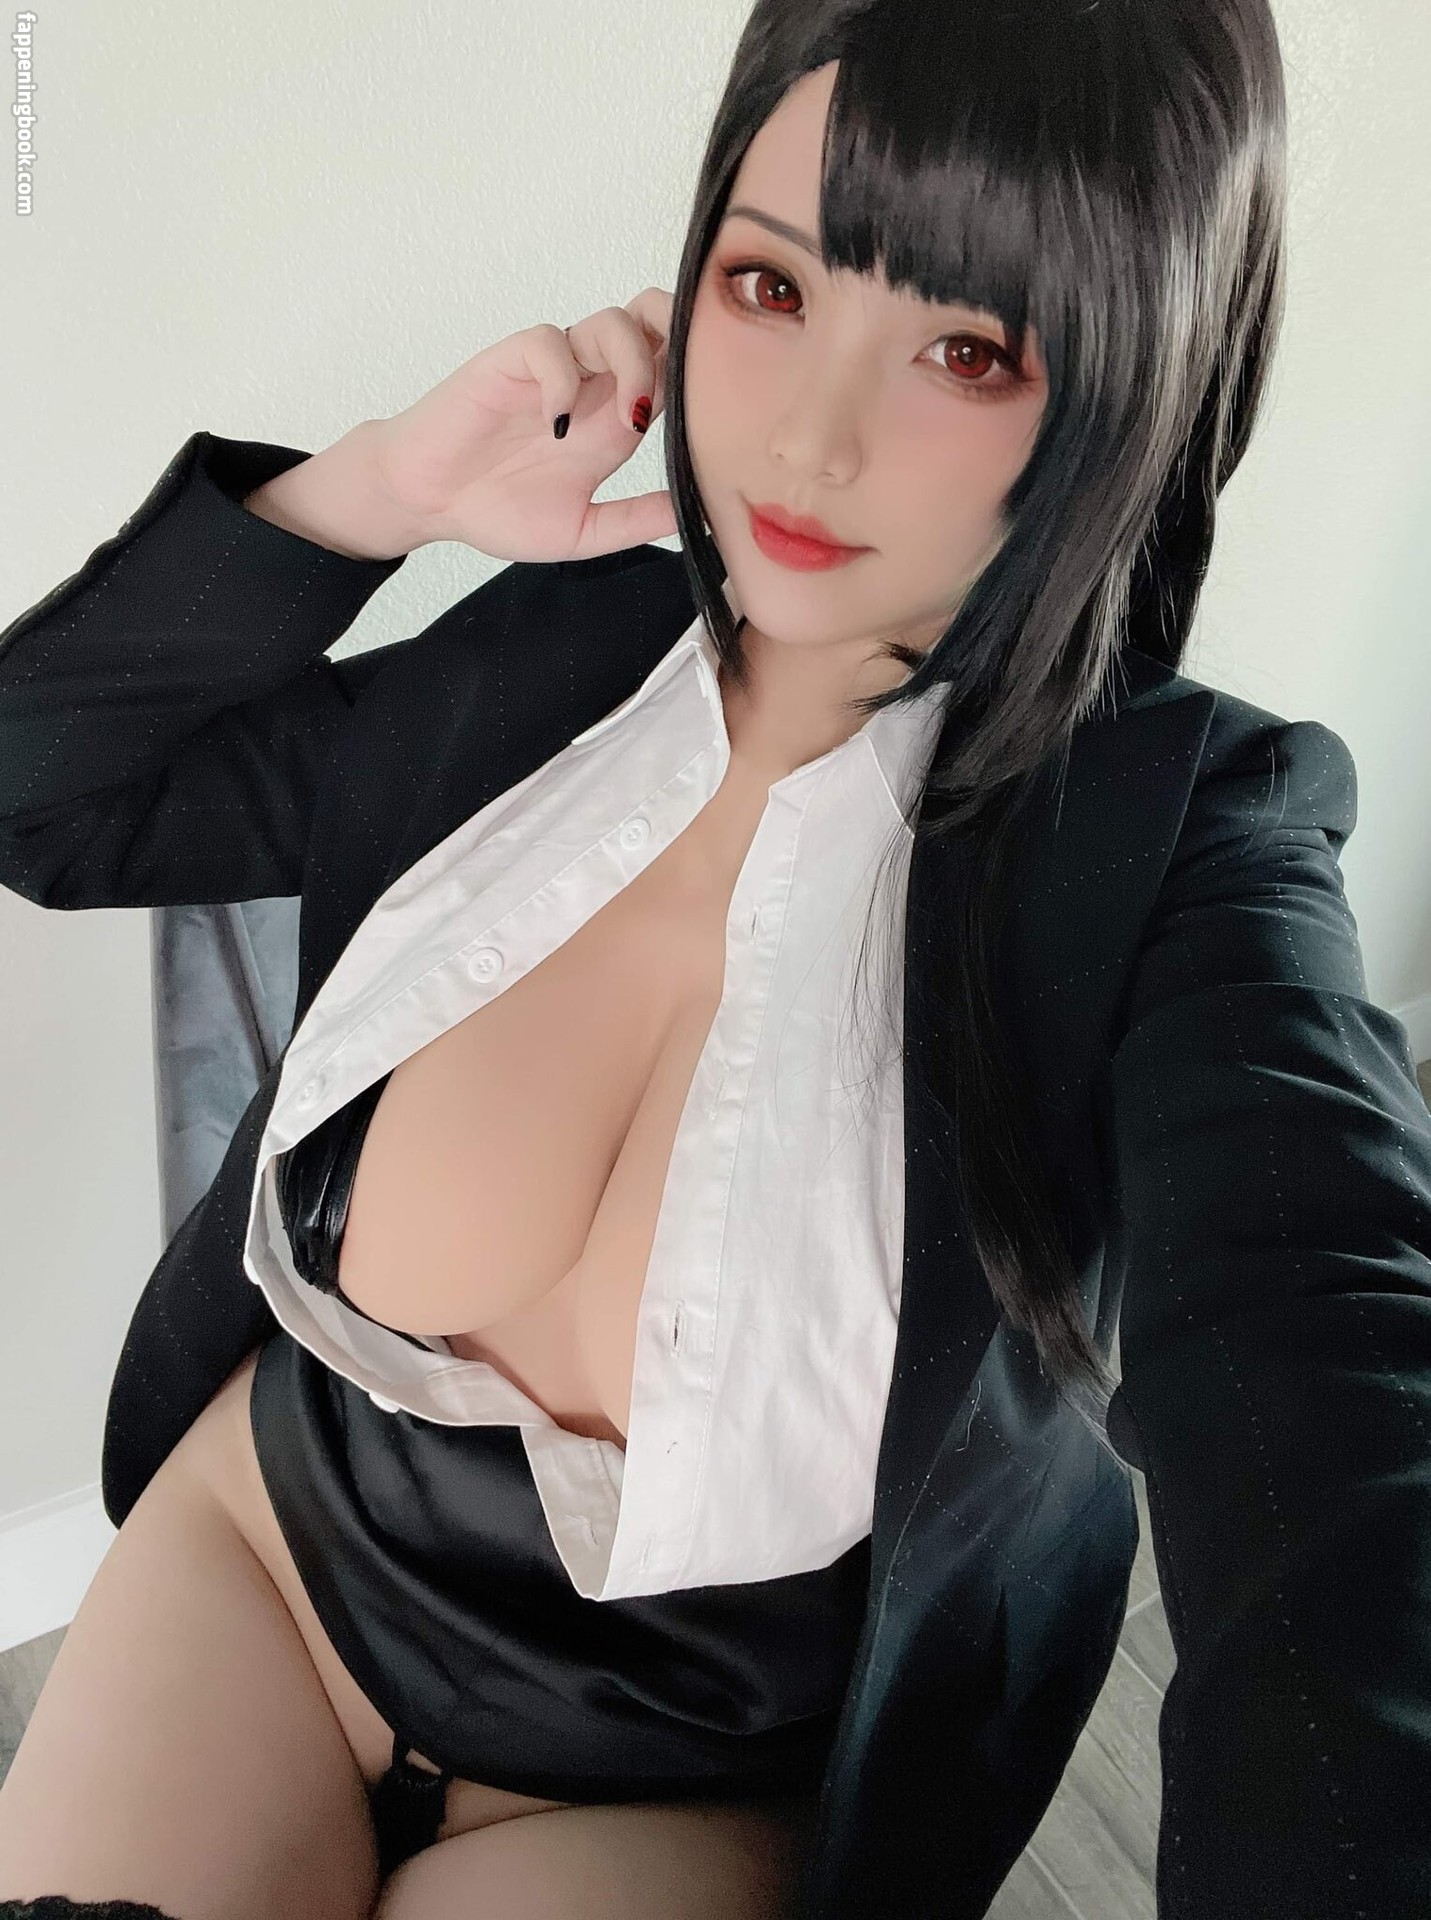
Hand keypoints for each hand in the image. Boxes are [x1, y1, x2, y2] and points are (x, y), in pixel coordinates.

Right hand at [363, 288, 676, 562]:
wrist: (428, 501)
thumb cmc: (496, 510)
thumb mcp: (582, 531)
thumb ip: (636, 520)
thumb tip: (701, 517)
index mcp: (615, 422)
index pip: (675, 373)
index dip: (700, 382)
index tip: (711, 422)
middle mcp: (592, 386)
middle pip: (654, 322)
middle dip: (678, 339)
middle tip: (681, 392)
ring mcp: (554, 370)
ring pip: (612, 322)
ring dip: (633, 361)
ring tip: (626, 419)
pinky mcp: (511, 362)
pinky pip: (550, 342)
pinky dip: (563, 378)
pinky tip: (556, 426)